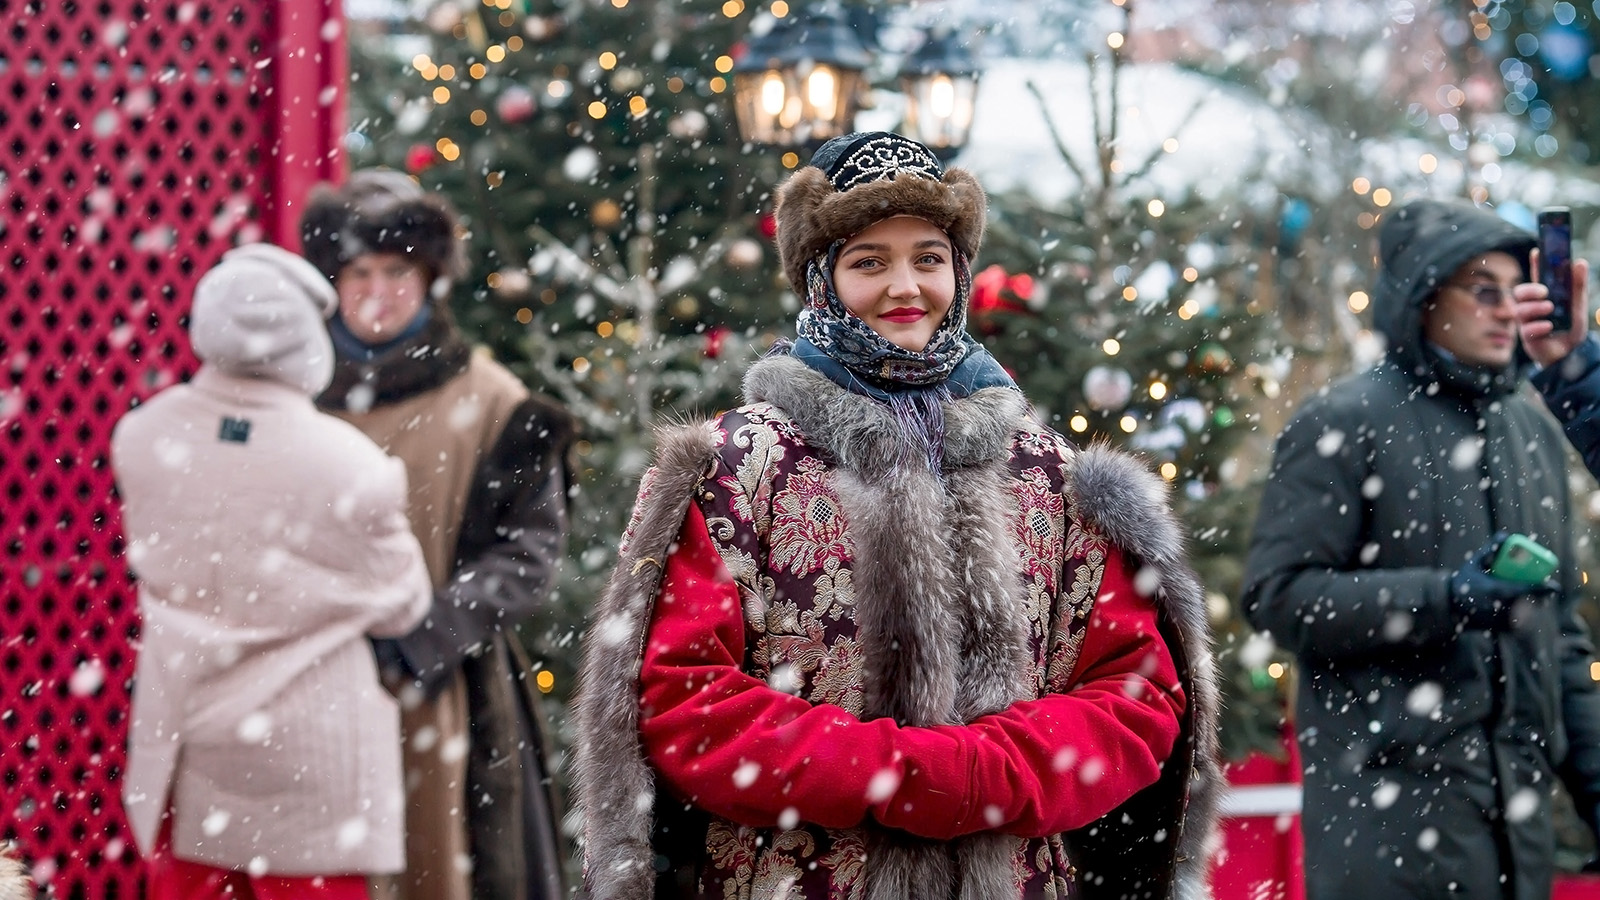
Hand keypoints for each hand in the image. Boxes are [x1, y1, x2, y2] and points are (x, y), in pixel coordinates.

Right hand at [1447, 534, 1556, 630]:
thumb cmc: (1464, 582)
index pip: (1529, 589)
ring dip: (1534, 607)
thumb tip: (1506, 535)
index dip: (1545, 588)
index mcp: (1498, 590)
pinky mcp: (1502, 629)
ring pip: (1529, 614)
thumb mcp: (1475, 563)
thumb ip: (1491, 550)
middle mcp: (1502, 607)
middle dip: (1542, 598)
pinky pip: (1521, 623)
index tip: (1554, 586)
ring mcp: (1503, 620)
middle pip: (1533, 603)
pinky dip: (1525, 617)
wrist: (1450, 607)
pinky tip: (1523, 612)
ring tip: (1536, 600)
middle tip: (1545, 591)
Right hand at [1514, 249, 1589, 366]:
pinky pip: (1527, 328)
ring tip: (1549, 309)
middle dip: (1529, 289)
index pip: (1537, 276)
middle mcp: (1532, 307)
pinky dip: (1538, 326)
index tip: (1538, 252)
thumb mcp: (1578, 305)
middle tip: (1544, 292)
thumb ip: (1578, 286)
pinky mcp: (1527, 337)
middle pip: (1519, 292)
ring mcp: (1527, 321)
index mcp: (1544, 296)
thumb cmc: (1570, 328)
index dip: (1536, 264)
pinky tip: (1549, 327)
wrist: (1570, 353)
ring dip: (1534, 307)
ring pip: (1519, 310)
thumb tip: (1580, 263)